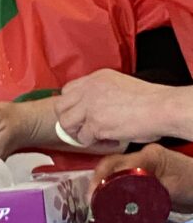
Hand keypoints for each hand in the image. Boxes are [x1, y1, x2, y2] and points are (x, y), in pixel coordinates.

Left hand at [55, 69, 173, 145]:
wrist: (161, 107)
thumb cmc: (149, 99)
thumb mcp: (119, 84)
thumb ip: (102, 92)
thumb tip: (94, 107)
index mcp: (96, 78)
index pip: (67, 90)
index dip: (71, 105)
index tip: (78, 114)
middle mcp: (89, 90)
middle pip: (60, 106)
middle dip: (68, 120)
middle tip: (81, 128)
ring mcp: (90, 106)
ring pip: (66, 123)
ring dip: (77, 133)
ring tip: (93, 136)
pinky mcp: (95, 124)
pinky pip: (83, 138)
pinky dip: (94, 143)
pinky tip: (107, 141)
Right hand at [91, 144, 192, 213]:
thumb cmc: (190, 185)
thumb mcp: (171, 189)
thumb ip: (148, 192)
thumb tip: (121, 201)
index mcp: (148, 156)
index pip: (117, 163)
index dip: (101, 178)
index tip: (91, 196)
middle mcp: (141, 156)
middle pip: (111, 165)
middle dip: (96, 182)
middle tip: (89, 201)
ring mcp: (141, 164)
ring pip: (113, 171)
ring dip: (101, 185)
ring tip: (93, 203)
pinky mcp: (142, 175)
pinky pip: (121, 178)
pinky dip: (110, 188)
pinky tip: (105, 201)